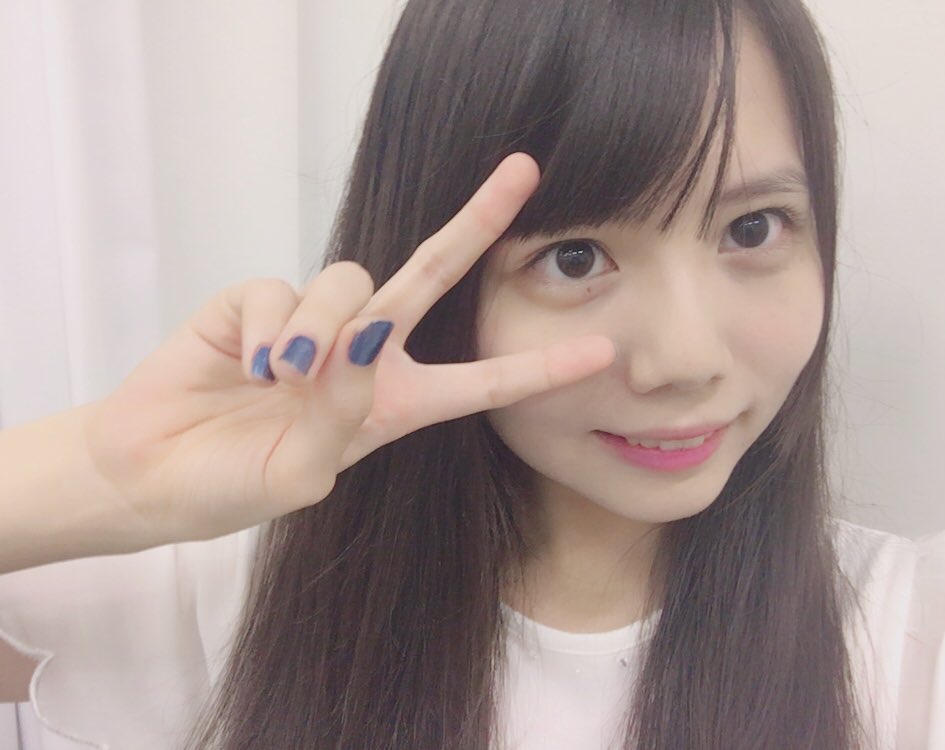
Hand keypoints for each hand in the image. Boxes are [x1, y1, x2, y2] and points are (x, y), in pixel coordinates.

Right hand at [83, 153, 615, 545]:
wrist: (150, 473)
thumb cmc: (231, 487)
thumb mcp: (298, 474)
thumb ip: (337, 413)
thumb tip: (358, 340)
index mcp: (393, 405)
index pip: (479, 382)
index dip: (538, 367)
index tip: (602, 351)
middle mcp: (364, 354)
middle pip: (433, 275)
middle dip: (478, 222)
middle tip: (525, 170)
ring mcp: (312, 323)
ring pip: (348, 284)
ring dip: (320, 326)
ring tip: (277, 377)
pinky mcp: (255, 302)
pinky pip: (277, 291)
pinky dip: (264, 328)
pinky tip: (242, 365)